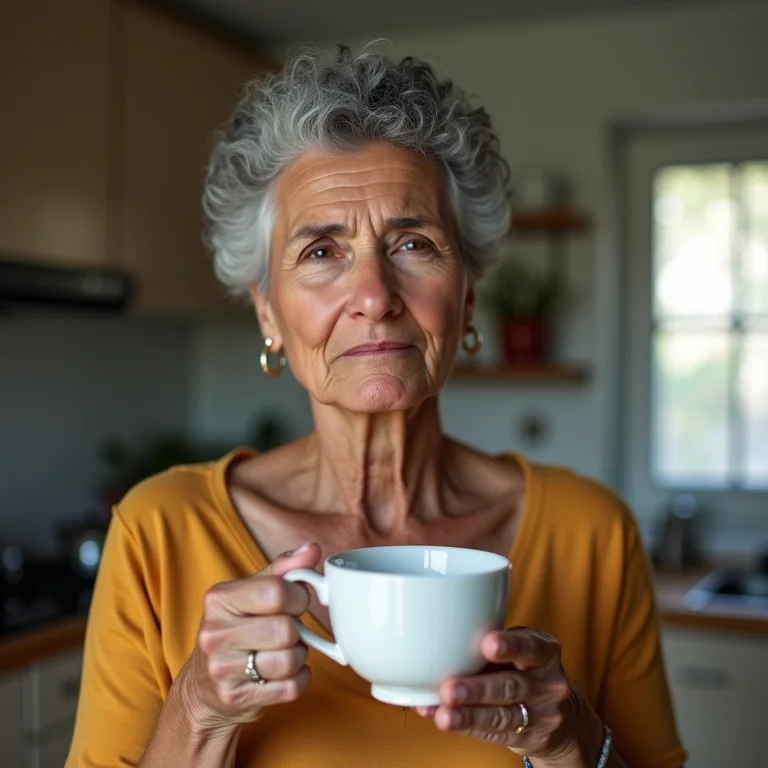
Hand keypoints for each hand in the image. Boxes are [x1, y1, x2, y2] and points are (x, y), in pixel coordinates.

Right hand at [176, 543, 320, 735]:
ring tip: (283, 651)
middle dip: (296, 630)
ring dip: (297, 656)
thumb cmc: (238, 629)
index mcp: (219, 599)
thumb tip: (312, 549)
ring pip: (289, 660)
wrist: (205, 687)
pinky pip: (291, 688)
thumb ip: (284, 569)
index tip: (295, 602)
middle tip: (287, 630)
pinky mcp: (236, 698)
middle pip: (285, 629)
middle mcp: (215, 634)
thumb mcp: (252, 592)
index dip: (298, 597)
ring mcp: (223, 670)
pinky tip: (283, 674)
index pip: (277, 591)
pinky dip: (297, 679)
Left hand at [417, 627, 602, 764]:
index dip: (510, 645)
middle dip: (477, 688)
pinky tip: (445, 719)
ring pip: (502, 714)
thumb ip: (490, 646)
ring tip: (442, 714)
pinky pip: (495, 732)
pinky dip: (467, 725)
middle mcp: (547, 683)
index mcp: (544, 652)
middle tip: (449, 688)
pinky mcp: (529, 738)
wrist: (564, 716)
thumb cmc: (526, 670)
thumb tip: (435, 644)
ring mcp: (541, 714)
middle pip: (510, 686)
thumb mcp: (522, 652)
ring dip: (468, 715)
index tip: (487, 643)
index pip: (530, 646)